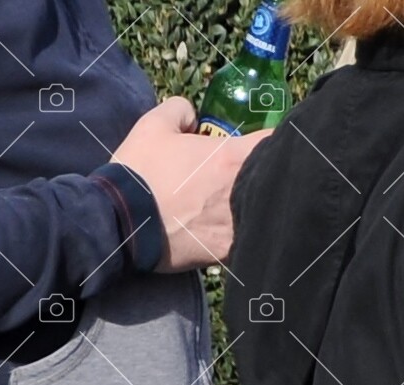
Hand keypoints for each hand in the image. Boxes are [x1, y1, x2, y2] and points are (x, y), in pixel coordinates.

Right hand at [111, 99, 268, 270]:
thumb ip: (179, 110)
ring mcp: (241, 227)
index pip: (276, 143)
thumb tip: (193, 116)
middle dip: (268, 175)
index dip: (279, 141)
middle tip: (252, 174)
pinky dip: (244, 235)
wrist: (125, 223)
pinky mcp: (230, 254)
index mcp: (232, 158)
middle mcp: (245, 192)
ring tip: (241, 204)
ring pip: (264, 213)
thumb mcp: (154, 126)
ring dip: (257, 206)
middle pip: (276, 182)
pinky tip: (231, 231)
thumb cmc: (141, 172)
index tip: (270, 144)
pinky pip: (247, 241)